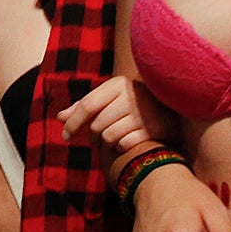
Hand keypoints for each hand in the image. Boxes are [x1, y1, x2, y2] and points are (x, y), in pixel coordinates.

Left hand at [60, 76, 177, 158]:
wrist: (170, 110)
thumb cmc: (131, 105)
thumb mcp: (109, 99)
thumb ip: (84, 106)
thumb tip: (59, 117)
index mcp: (118, 84)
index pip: (87, 105)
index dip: (72, 123)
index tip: (65, 136)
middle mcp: (131, 95)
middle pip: (96, 125)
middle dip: (94, 136)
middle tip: (102, 136)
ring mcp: (144, 113)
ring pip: (108, 137)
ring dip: (108, 143)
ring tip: (117, 137)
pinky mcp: (153, 130)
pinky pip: (124, 145)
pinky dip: (122, 147)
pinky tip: (129, 141)